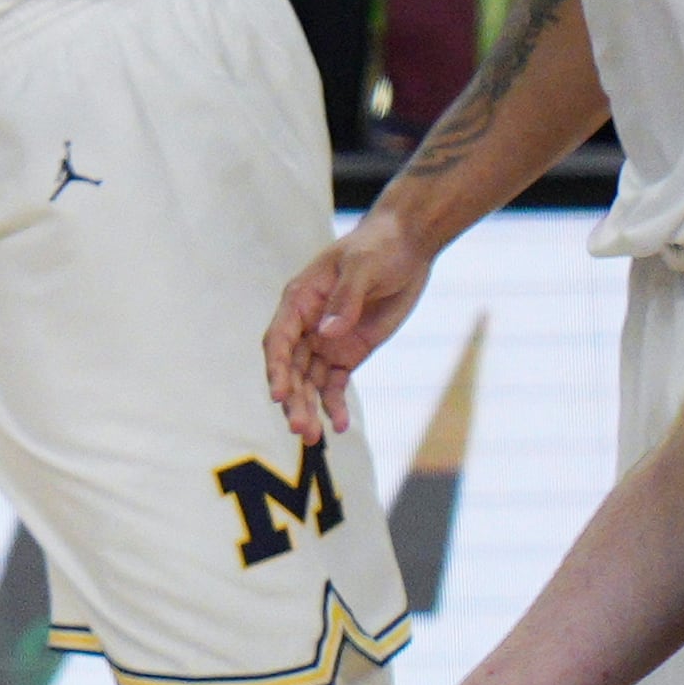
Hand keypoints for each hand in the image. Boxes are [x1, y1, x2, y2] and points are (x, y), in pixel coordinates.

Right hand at [262, 210, 432, 440]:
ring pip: (310, 381)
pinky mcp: (349, 352)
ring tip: (314, 437)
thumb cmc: (377, 248)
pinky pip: (336, 383)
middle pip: (293, 369)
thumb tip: (327, 333)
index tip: (279, 395)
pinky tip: (338, 425)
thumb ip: (346, 300)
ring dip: (309, 407)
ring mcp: (327, 341)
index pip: (279, 341)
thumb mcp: (362, 268)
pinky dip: (335, 404)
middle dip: (294, 400)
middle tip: (301, 429)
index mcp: (299, 301)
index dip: (277, 369)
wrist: (406, 246)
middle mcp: (307, 325)